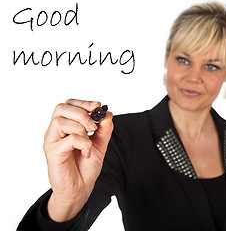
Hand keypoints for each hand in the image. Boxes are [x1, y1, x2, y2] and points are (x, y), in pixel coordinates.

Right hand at [43, 99, 112, 221]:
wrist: (81, 189)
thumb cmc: (86, 166)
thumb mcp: (100, 145)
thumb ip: (104, 129)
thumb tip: (107, 114)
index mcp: (66, 126)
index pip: (69, 104)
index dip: (83, 102)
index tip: (97, 106)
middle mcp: (56, 131)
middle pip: (61, 108)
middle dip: (82, 113)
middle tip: (94, 127)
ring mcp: (52, 141)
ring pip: (60, 121)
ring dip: (81, 128)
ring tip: (90, 141)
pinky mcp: (52, 153)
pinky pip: (68, 139)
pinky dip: (83, 143)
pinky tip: (87, 153)